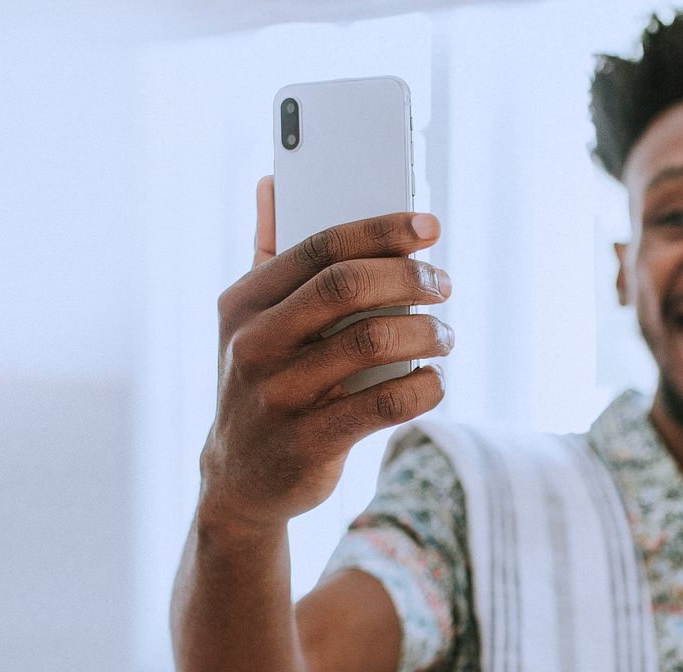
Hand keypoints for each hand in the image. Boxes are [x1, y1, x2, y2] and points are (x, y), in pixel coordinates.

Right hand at [198, 176, 452, 532]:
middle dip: (409, 277)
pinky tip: (433, 381)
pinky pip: (384, 404)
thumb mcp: (249, 320)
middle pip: (346, 286)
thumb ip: (267, 252)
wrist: (238, 479)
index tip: (428, 226)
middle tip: (443, 285)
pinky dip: (423, 387)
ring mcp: (277, 396)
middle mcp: (253, 344)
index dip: (381, 230)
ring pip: (372, 342)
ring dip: (426, 333)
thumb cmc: (261, 382)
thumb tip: (272, 181)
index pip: (319, 247)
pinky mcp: (306, 444)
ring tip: (444, 337)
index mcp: (243, 303)